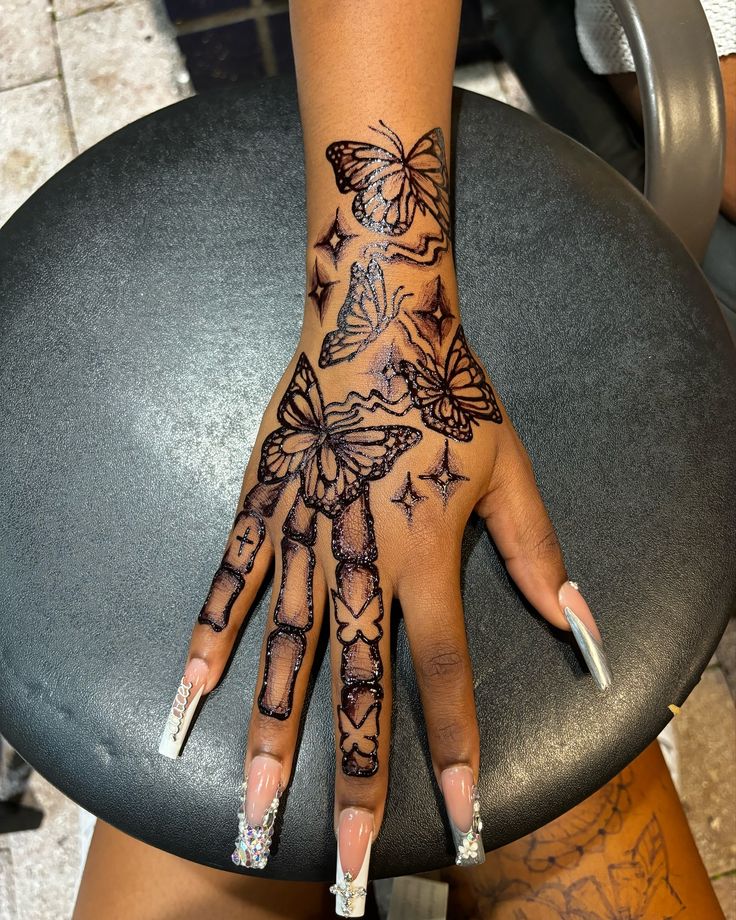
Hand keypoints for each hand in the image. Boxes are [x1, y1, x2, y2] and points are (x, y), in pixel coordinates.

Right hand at [158, 118, 610, 916]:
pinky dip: (211, 639)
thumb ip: (538, 556)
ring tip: (253, 803)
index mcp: (424, 554)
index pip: (442, 671)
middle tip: (339, 859)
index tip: (461, 820)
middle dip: (352, 777)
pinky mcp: (263, 505)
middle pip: (355, 683)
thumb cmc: (449, 395)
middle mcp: (357, 559)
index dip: (455, 750)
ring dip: (272, 732)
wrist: (379, 324)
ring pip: (284, 650)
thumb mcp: (511, 471)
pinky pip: (232, 581)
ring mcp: (301, 534)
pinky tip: (192, 694)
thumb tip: (579, 630)